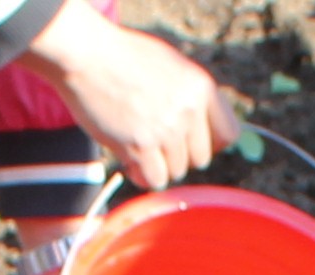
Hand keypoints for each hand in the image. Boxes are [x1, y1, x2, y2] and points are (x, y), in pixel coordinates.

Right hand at [27, 10, 245, 186]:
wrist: (86, 54)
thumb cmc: (123, 58)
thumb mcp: (171, 66)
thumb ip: (190, 96)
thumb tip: (202, 133)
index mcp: (201, 86)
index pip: (228, 133)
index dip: (210, 143)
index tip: (190, 142)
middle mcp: (188, 109)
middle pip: (200, 159)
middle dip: (179, 157)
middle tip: (156, 144)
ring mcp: (165, 129)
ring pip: (175, 172)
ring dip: (157, 166)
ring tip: (137, 146)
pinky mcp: (139, 145)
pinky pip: (154, 180)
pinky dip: (143, 176)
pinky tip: (129, 161)